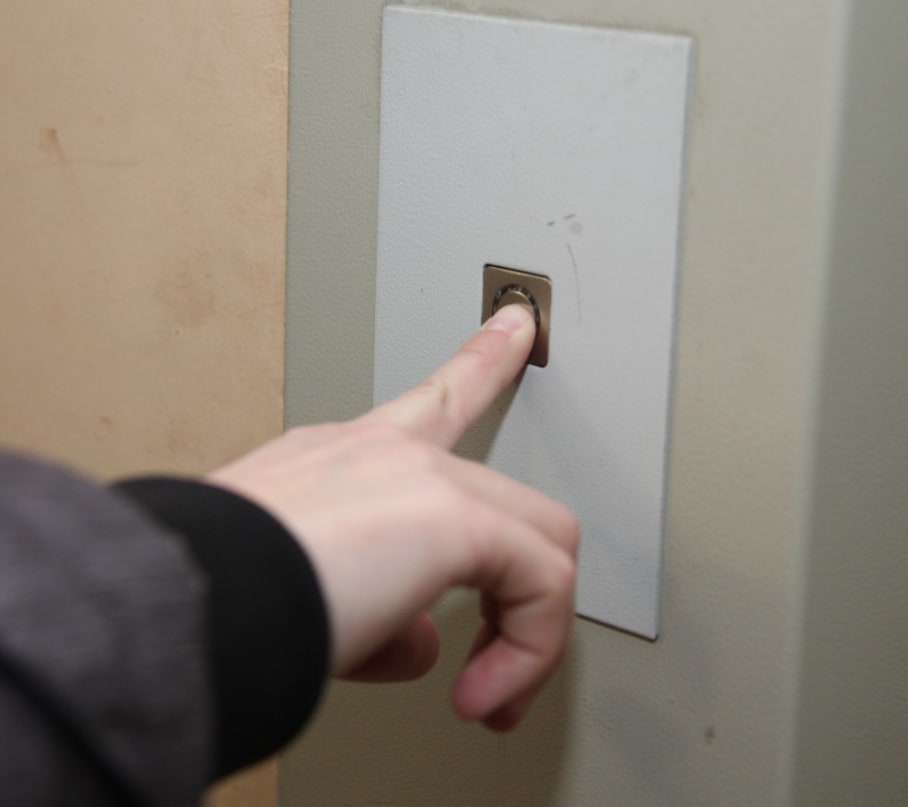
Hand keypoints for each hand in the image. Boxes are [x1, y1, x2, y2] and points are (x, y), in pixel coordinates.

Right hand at [207, 304, 577, 730]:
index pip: (430, 405)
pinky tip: (483, 695)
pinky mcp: (452, 515)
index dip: (480, 362)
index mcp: (345, 460)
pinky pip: (541, 580)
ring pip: (540, 538)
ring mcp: (421, 475)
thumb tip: (420, 643)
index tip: (513, 328)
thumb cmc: (216, 605)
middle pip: (509, 488)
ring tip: (491, 697)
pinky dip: (525, 651)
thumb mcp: (307, 601)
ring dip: (525, 635)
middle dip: (525, 591)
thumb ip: (380, 613)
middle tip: (497, 669)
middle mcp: (385, 453)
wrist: (184, 603)